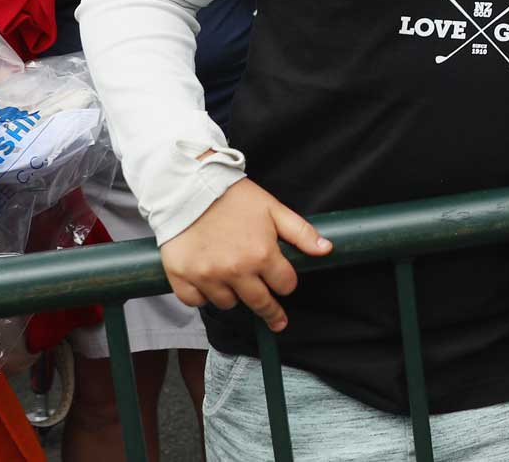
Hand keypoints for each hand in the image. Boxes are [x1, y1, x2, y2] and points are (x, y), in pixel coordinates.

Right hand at [159, 179, 331, 332]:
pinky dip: (202, 296)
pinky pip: (196, 302)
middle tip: (277, 320)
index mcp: (261, 254)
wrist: (187, 188)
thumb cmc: (233, 197)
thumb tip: (326, 249)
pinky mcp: (181, 277)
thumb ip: (301, 232)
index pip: (285, 285)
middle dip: (271, 311)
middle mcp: (235, 270)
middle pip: (260, 303)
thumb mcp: (273, 209)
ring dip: (234, 296)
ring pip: (227, 304)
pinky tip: (208, 282)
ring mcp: (207, 276)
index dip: (287, 282)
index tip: (282, 280)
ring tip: (234, 280)